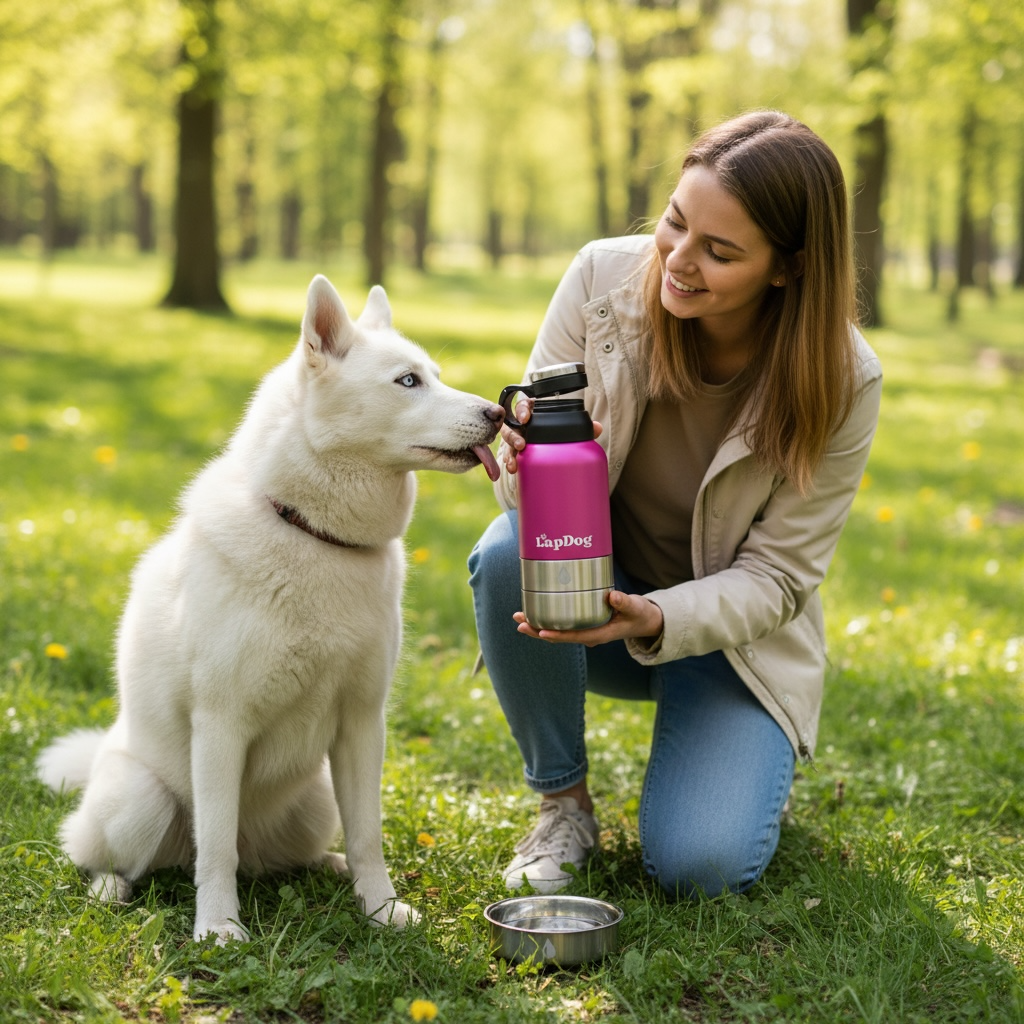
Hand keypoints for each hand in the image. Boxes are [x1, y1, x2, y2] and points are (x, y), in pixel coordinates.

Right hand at [501, 398, 602, 475]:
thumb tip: (597, 428)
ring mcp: (515, 437)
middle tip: (521, 445)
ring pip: (506, 441)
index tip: (525, 418)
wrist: (553, 448)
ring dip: (508, 452)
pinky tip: (512, 470)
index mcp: (533, 410)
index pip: (523, 405)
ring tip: (513, 464)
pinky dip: (509, 462)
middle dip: (513, 435)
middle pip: (511, 425)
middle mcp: (521, 423)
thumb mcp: (569, 427)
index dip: (522, 410)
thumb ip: (583, 427)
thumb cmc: (559, 431)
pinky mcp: (513, 450)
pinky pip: (508, 455)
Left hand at [513, 590, 662, 647]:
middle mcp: (589, 635)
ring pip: (558, 632)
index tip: (541, 633)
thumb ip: (625, 602)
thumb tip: (612, 596)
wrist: (642, 620)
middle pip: (560, 637)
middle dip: (538, 631)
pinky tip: (535, 614)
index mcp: (600, 634)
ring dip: (538, 627)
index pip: (575, 637)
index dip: (557, 636)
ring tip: (519, 619)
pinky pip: (562, 625)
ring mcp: (585, 631)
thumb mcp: (636, 607)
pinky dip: (547, 620)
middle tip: (519, 623)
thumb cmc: (639, 613)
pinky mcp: (583, 625)